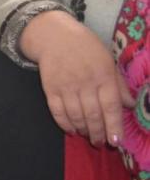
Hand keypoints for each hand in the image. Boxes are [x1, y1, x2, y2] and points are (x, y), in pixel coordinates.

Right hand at [20, 10, 134, 145]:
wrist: (54, 36)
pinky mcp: (50, 88)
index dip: (114, 126)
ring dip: (83, 130)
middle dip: (98, 133)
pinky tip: (71, 130)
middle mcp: (85, 82)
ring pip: (76, 115)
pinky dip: (64, 123)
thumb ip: (118, 83)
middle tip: (100, 143)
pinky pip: (57, 111)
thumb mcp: (107, 60)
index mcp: (103, 75)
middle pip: (93, 114)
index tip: (116, 142)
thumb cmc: (86, 47)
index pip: (111, 106)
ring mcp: (66, 86)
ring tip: (87, 136)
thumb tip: (130, 104)